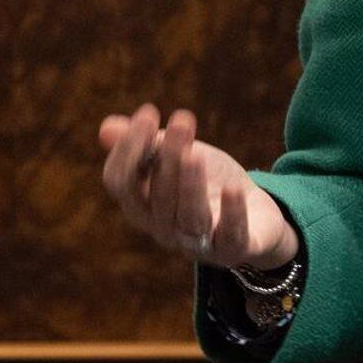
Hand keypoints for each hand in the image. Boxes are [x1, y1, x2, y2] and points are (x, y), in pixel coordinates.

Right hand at [98, 103, 295, 270]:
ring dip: (191, 186)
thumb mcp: (178, 157)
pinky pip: (230, 237)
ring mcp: (197, 245)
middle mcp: (163, 230)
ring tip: (196, 154)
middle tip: (182, 122)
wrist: (254, 214)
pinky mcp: (233, 249)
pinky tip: (233, 188)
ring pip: (189, 218)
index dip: (129, 149)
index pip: (120, 183)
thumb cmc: (205, 182)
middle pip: (158, 198)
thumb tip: (108, 127)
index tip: (149, 112)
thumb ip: (146, 145)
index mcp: (141, 207)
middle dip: (168, 158)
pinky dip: (232, 214)